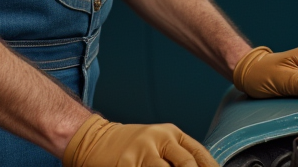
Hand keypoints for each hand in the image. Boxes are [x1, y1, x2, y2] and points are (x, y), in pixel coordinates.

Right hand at [63, 113, 218, 166]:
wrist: (93, 139)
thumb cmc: (130, 146)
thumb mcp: (157, 143)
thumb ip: (178, 156)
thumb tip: (203, 166)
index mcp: (170, 133)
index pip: (199, 154)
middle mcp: (158, 140)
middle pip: (187, 163)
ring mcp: (141, 152)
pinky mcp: (127, 164)